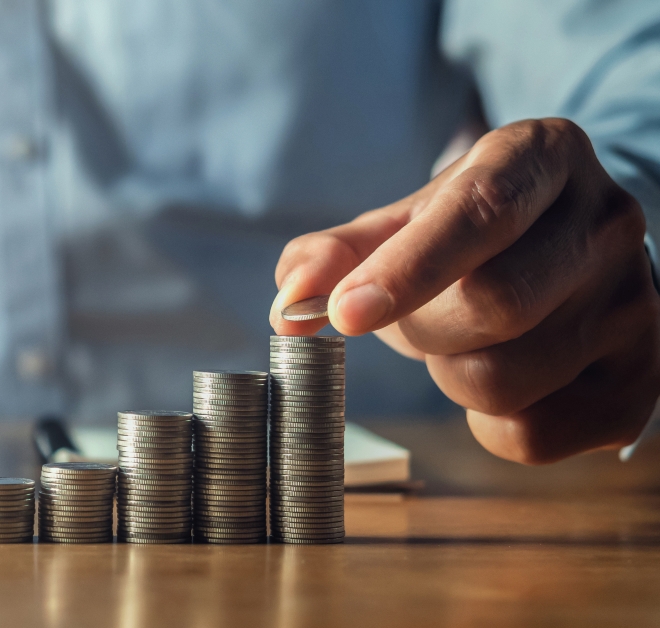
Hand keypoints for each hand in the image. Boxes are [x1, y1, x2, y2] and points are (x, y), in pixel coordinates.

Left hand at [270, 119, 659, 463]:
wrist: (569, 258)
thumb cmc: (472, 238)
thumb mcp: (403, 223)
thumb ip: (337, 254)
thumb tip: (289, 304)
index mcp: (545, 155)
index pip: (480, 211)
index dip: (407, 268)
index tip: (346, 312)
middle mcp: (608, 220)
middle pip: (495, 303)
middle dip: (422, 328)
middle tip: (413, 319)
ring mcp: (636, 304)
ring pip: (504, 380)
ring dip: (449, 375)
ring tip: (462, 341)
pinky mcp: (640, 380)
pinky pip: (530, 435)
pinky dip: (482, 423)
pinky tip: (496, 378)